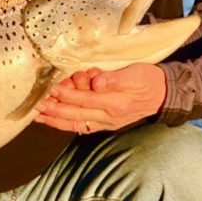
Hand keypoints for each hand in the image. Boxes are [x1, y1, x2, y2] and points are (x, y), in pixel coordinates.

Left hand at [34, 63, 166, 133]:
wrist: (164, 95)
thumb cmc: (148, 79)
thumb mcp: (135, 73)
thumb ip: (114, 79)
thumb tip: (97, 82)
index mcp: (116, 103)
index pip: (86, 100)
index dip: (67, 95)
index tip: (52, 89)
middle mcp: (109, 117)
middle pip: (77, 114)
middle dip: (55, 110)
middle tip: (37, 105)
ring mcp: (107, 123)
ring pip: (76, 124)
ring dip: (56, 120)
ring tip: (38, 116)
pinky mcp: (105, 124)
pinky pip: (82, 127)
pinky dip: (65, 124)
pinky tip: (52, 121)